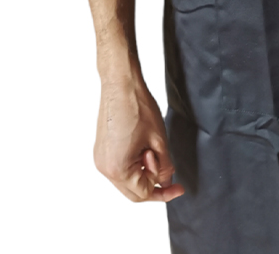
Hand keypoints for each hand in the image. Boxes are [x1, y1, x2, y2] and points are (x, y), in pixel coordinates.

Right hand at [93, 76, 184, 201]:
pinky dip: (134, 165)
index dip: (164, 192)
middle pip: (132, 191)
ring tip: (155, 152)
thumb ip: (164, 166)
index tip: (178, 187)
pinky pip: (119, 167)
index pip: (143, 193)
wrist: (121, 85)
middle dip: (153, 184)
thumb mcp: (159, 140)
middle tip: (171, 178)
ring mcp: (101, 159)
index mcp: (118, 169)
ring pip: (126, 180)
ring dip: (143, 173)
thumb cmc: (138, 108)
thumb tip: (167, 181)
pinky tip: (145, 150)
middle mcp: (105, 168)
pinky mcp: (101, 150)